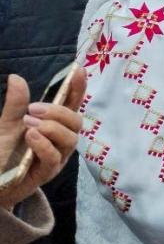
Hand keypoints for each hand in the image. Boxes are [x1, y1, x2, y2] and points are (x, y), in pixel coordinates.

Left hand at [0, 69, 86, 209]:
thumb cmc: (3, 152)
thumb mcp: (7, 124)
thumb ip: (15, 104)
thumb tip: (16, 77)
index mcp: (54, 125)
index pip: (72, 104)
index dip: (77, 88)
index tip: (78, 70)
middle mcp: (60, 140)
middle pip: (76, 121)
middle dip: (59, 112)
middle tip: (33, 110)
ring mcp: (57, 156)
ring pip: (70, 139)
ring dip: (51, 128)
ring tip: (28, 125)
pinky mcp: (47, 173)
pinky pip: (54, 157)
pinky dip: (44, 144)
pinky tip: (31, 137)